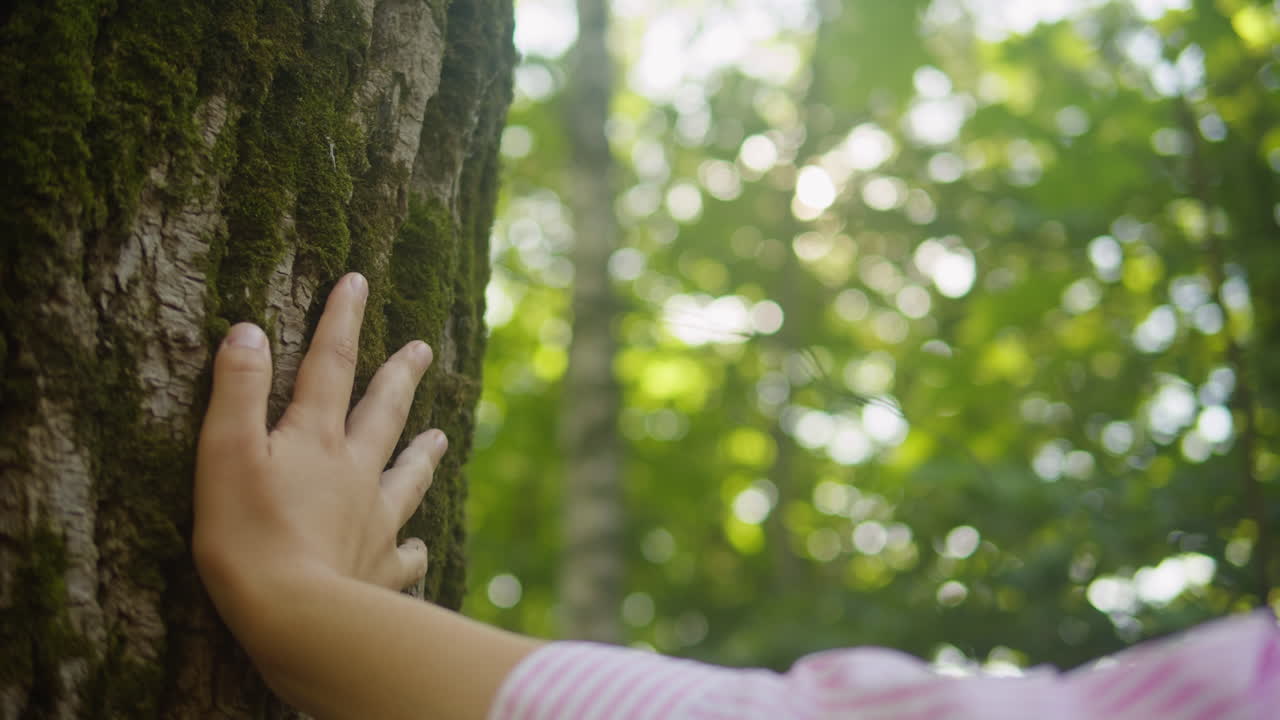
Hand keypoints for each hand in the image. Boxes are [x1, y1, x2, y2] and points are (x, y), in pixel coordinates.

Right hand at [194, 272, 445, 658]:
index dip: (342, 318)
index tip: (358, 280)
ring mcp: (376, 520)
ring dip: (423, 453)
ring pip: (407, 477)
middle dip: (401, 375)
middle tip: (423, 349)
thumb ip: (237, 390)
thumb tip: (249, 329)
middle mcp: (356, 472)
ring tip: (442, 436)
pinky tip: (419, 547)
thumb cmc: (247, 535)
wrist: (296, 615)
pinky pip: (405, 555)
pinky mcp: (381, 569)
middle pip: (384, 412)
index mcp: (317, 439)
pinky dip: (413, 548)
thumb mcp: (225, 453)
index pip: (330, 363)